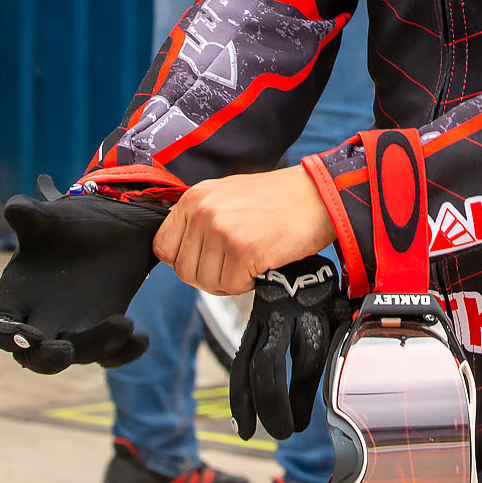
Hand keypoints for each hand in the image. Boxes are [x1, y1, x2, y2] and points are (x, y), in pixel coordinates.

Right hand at [0, 192, 166, 373]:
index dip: (7, 336)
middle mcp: (41, 320)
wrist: (111, 224)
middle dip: (47, 360)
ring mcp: (74, 330)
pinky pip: (112, 355)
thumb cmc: (69, 222)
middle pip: (35, 357)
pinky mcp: (104, 332)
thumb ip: (27, 215)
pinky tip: (143, 338)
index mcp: (16, 296)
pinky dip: (125, 352)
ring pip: (80, 354)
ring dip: (99, 345)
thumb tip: (13, 208)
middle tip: (66, 351)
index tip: (29, 335)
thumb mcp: (49, 216)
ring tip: (125, 323)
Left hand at [156, 168, 339, 295]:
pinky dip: (248, 283)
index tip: (206, 259)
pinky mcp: (242, 249)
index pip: (163, 247)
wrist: (318, 196)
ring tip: (250, 261)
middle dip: (209, 276)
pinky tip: (262, 262)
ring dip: (229, 280)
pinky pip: (231, 286)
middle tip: (234, 265)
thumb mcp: (227, 196)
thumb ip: (200, 219)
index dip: (185, 260)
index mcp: (194, 197)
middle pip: (184, 270)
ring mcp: (221, 229)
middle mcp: (203, 211)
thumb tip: (180, 253)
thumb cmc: (277, 200)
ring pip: (206, 282)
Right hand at [230, 254, 353, 440]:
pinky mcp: (250, 327)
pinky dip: (237, 392)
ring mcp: (264, 322)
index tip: (301, 424)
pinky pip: (239, 362)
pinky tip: (242, 419)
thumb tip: (363, 377)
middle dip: (273, 403)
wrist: (295, 259)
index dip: (301, 396)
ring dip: (248, 403)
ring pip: (248, 365)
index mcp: (315, 315)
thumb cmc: (327, 293)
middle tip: (283, 433)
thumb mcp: (343, 307)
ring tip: (251, 433)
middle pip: (271, 364)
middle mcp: (285, 319)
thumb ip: (347, 337)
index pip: (307, 361)